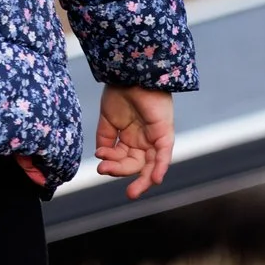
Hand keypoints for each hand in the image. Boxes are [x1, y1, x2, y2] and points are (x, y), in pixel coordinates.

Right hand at [95, 85, 175, 199]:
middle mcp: (144, 140)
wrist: (129, 73)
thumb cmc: (121, 91)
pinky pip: (164, 154)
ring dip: (142, 180)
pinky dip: (160, 168)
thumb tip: (101, 157)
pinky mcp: (164, 132)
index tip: (99, 161)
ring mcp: (155, 137)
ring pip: (150, 165)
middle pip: (135, 165)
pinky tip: (154, 180)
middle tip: (106, 174)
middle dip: (121, 173)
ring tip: (132, 192)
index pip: (122, 159)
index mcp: (130, 138)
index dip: (111, 163)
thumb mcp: (108, 119)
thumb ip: (105, 139)